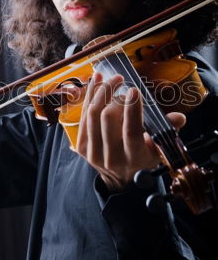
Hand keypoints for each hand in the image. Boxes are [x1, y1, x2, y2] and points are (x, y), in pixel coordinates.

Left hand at [76, 72, 185, 190]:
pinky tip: (98, 80)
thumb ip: (167, 131)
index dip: (132, 109)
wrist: (120, 178)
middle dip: (116, 97)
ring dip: (103, 91)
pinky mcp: (81, 145)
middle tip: (125, 87)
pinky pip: (83, 115)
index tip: (134, 90)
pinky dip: (90, 95)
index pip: (131, 132)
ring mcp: (93, 152)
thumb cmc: (142, 158)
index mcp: (134, 159)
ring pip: (92, 114)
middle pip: (108, 118)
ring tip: (114, 80)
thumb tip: (179, 118)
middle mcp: (112, 157)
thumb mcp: (158, 149)